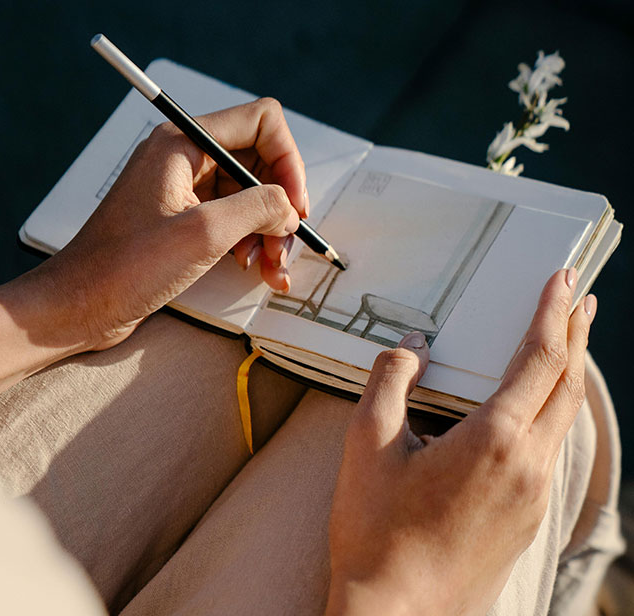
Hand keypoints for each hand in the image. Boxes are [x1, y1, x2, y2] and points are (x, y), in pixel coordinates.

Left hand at [41, 97, 306, 349]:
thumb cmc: (125, 268)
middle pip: (258, 163)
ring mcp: (183, 191)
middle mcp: (184, 160)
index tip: (295, 206)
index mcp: (182, 144)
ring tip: (271, 268)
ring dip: (269, 231)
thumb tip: (289, 206)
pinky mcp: (183, 221)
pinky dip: (251, 242)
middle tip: (284, 247)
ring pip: (248, 196)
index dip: (288, 161)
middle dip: (279, 205)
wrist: (80, 306)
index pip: (261, 123)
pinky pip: (232, 220)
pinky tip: (257, 270)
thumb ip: (257, 207)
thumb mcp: (203, 233)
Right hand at [325, 269, 595, 615]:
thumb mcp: (367, 444)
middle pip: (566, 386)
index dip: (553, 313)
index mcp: (492, 441)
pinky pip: (548, 450)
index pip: (539, 358)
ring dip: (565, 374)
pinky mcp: (526, 520)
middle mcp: (526, 467)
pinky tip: (531, 410)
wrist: (396, 614)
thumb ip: (391, 380)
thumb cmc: (377, 532)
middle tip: (578, 300)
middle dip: (575, 335)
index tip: (562, 280)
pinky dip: (549, 412)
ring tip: (563, 344)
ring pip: (562, 420)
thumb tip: (413, 345)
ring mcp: (532, 497)